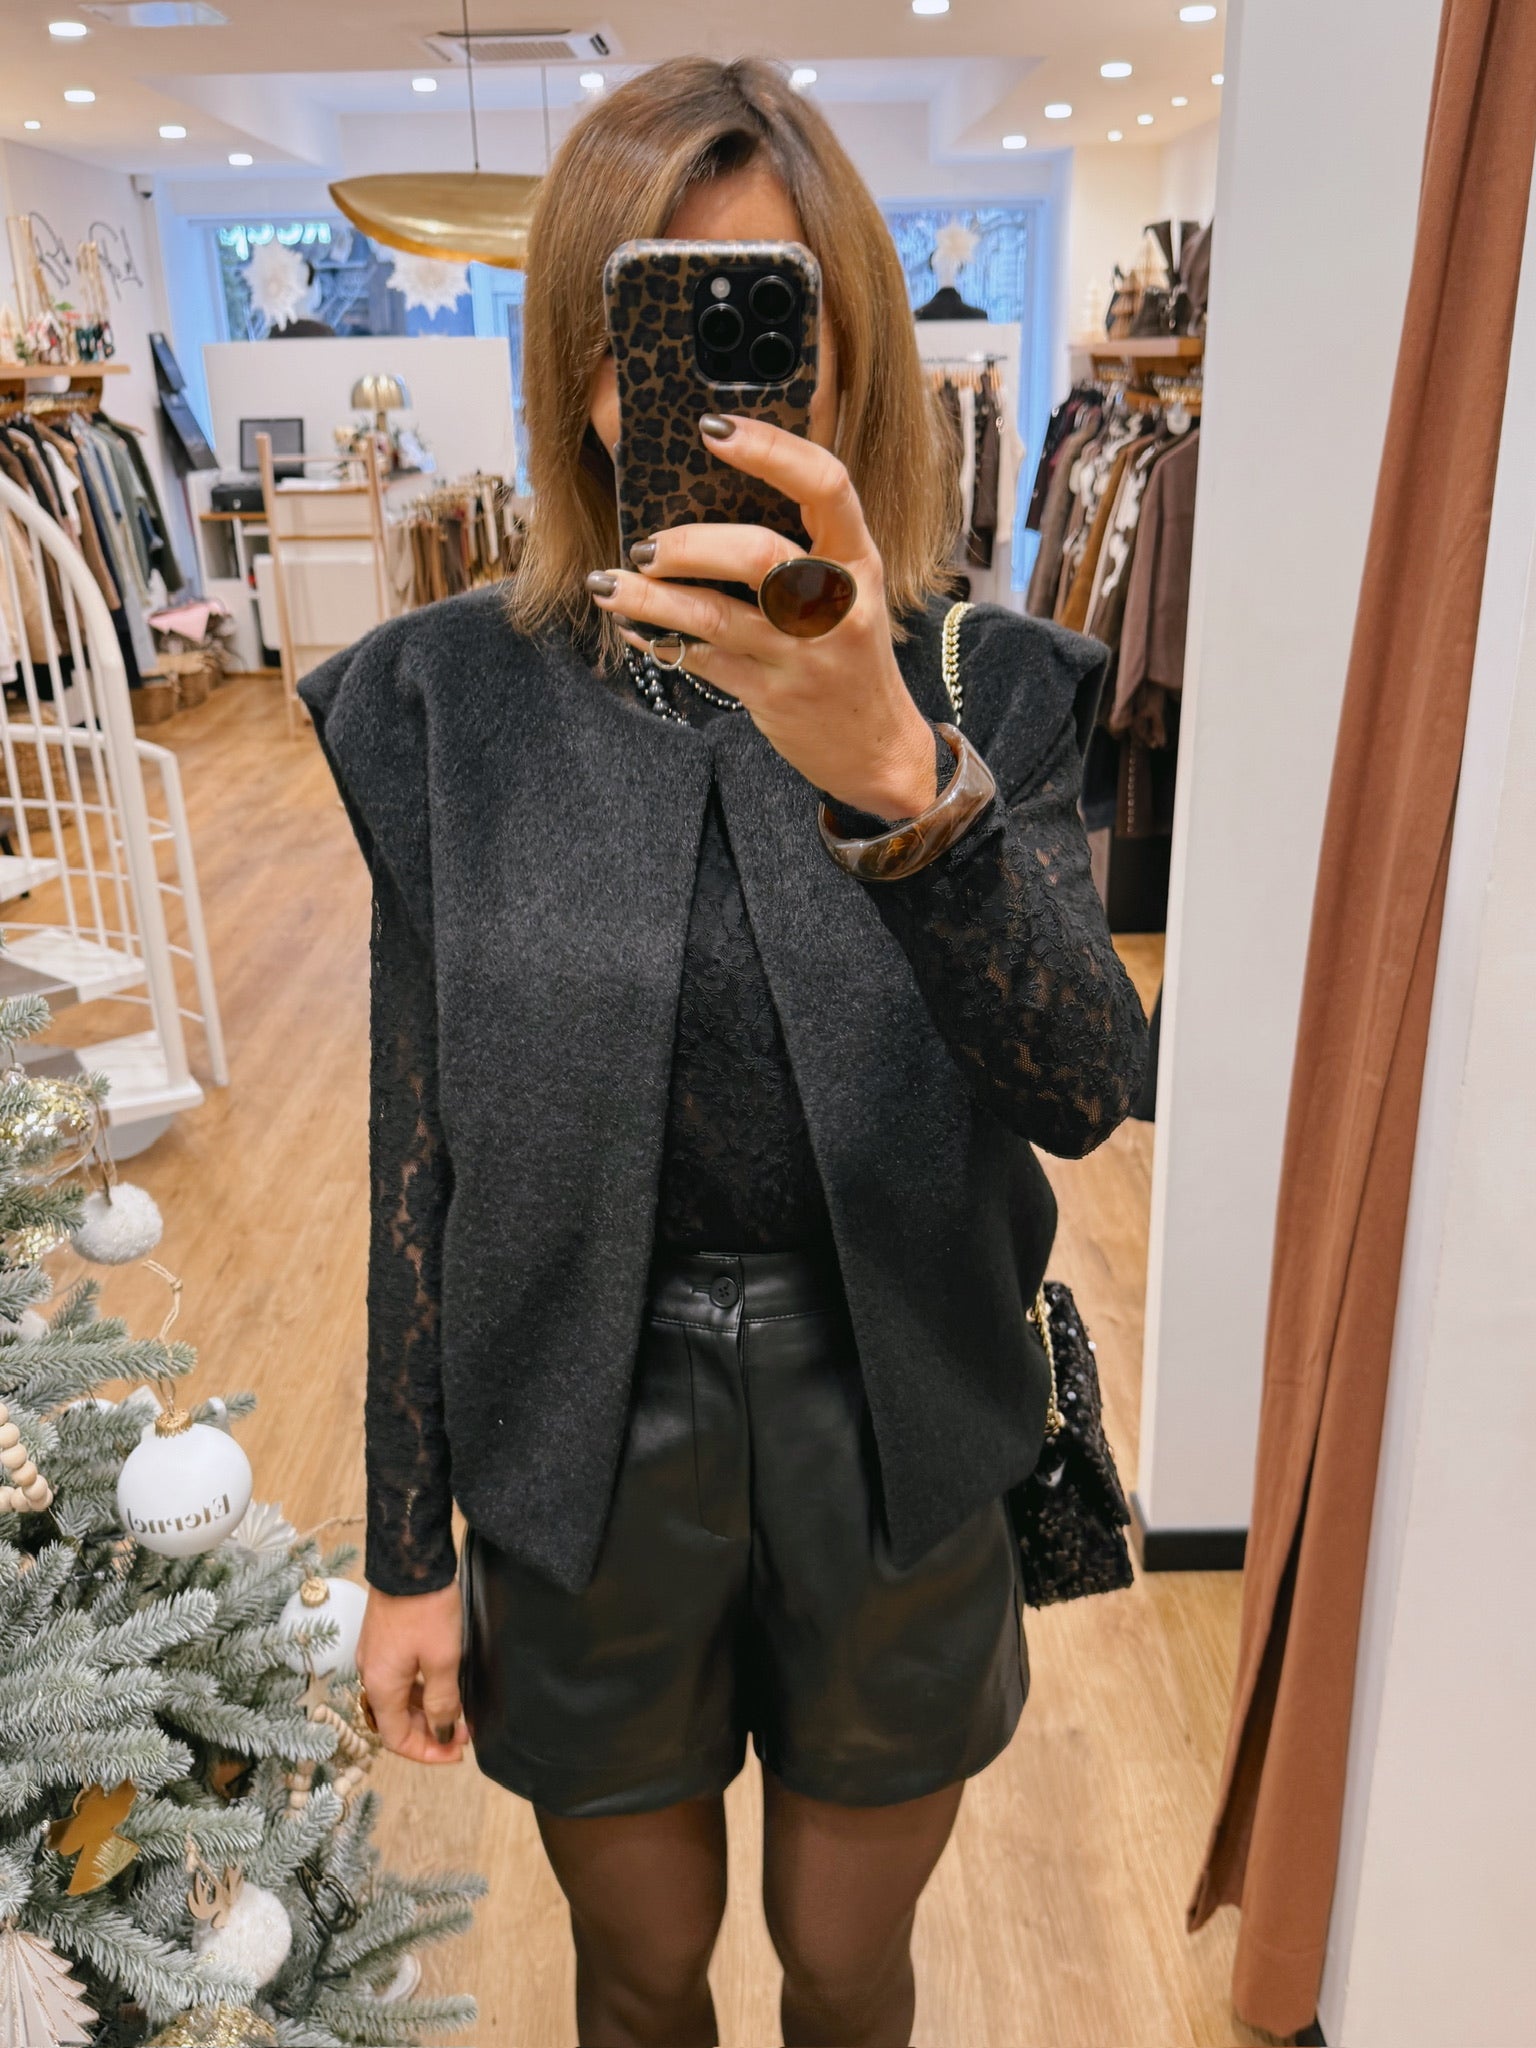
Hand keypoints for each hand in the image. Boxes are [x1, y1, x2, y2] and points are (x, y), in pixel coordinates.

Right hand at [357, 1581, 468, 1765]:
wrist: (409, 1560)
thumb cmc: (425, 1609)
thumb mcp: (443, 1660)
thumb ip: (442, 1701)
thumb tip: (444, 1732)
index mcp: (380, 1686)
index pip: (396, 1739)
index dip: (427, 1752)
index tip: (457, 1751)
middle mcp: (370, 1674)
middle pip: (395, 1720)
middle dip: (429, 1731)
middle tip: (464, 1731)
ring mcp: (374, 1655)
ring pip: (398, 1698)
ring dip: (425, 1710)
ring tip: (458, 1709)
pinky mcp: (382, 1638)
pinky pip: (398, 1676)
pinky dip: (419, 1689)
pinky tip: (441, 1683)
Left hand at [587, 414, 940, 819]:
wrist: (876, 744)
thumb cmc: (850, 651)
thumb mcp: (849, 587)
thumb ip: (805, 542)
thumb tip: (716, 488)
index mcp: (859, 559)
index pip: (826, 485)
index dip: (770, 450)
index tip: (712, 427)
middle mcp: (836, 604)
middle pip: (760, 554)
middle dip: (691, 545)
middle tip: (647, 545)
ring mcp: (803, 654)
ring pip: (717, 616)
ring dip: (652, 598)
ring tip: (608, 583)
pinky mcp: (771, 695)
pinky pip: (703, 661)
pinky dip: (660, 640)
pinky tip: (633, 626)